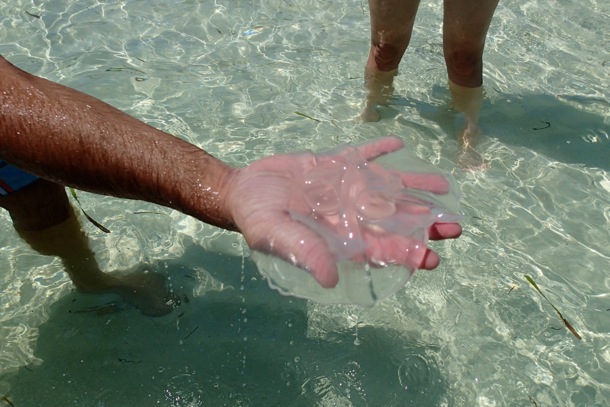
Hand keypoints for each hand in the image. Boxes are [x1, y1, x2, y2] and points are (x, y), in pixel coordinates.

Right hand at [225, 136, 461, 287]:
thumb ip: (304, 252)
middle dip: (423, 223)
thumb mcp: (275, 236)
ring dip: (413, 188)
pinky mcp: (334, 165)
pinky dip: (379, 150)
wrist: (243, 190)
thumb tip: (331, 278)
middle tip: (455, 226)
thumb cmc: (257, 217)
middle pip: (393, 219)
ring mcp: (344, 188)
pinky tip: (398, 144)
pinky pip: (361, 156)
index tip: (433, 257)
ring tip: (442, 185)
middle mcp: (349, 213)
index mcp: (339, 236)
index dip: (406, 253)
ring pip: (386, 188)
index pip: (380, 247)